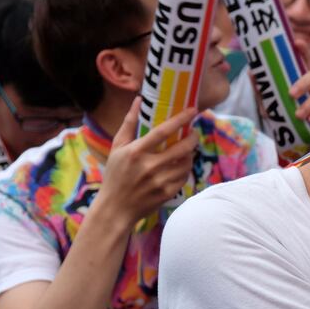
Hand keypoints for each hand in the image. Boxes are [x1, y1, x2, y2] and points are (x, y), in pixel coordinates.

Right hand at [96, 98, 198, 227]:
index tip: (193, 110)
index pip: (163, 131)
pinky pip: (184, 177)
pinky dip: (186, 169)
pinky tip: (182, 165)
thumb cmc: (115, 175)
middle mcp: (149, 167)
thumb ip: (128, 123)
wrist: (115, 208)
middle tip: (194, 132)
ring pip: (186, 163)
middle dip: (193, 138)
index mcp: (135, 152)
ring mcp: (159, 182)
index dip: (180, 119)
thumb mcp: (117, 148)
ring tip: (188, 149)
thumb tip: (138, 100)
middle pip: (181, 148)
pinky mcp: (166, 194)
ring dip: (191, 153)